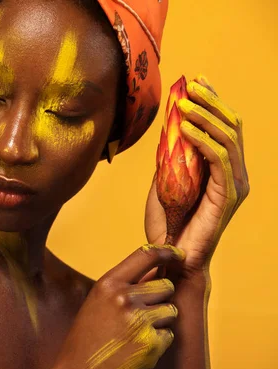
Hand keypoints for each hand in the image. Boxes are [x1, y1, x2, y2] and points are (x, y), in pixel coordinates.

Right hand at [51, 245, 183, 368]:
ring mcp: (140, 321)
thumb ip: (123, 287)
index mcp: (108, 284)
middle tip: (141, 315)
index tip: (178, 254)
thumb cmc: (86, 339)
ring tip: (135, 334)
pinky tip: (136, 349)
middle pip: (165, 286)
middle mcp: (124, 298)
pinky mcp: (152, 344)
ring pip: (170, 310)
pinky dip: (158, 342)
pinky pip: (169, 334)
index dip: (167, 252)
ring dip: (160, 321)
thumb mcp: (97, 304)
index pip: (145, 256)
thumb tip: (156, 273)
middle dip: (160, 298)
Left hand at [145, 75, 249, 278]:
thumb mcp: (166, 181)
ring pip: (228, 138)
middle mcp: (234, 173)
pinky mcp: (228, 195)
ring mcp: (234, 184)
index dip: (213, 102)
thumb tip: (166, 131)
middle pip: (231, 126)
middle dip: (211, 102)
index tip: (197, 82)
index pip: (224, 127)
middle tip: (192, 86)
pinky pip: (220, 159)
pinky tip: (184, 128)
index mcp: (222, 168)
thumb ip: (172, 158)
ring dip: (206, 116)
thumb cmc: (167, 222)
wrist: (170, 254)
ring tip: (184, 103)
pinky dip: (203, 140)